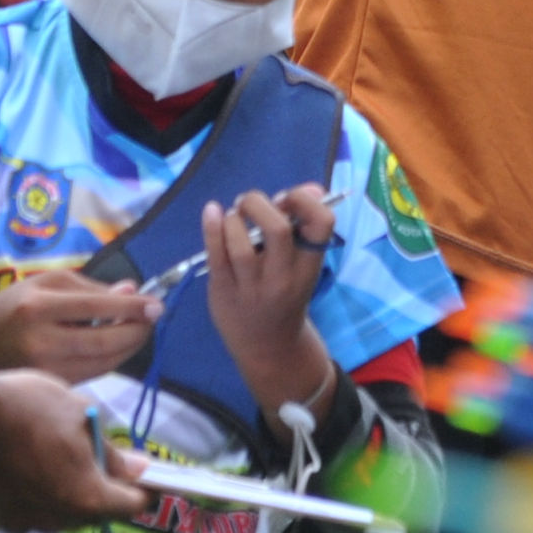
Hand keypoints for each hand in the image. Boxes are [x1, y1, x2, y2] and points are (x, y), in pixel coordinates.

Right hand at [0, 267, 158, 381]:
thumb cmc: (13, 306)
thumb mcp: (47, 283)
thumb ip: (92, 288)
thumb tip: (134, 292)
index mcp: (39, 307)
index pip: (99, 308)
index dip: (134, 309)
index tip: (158, 305)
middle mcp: (40, 341)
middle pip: (106, 342)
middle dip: (138, 332)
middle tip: (152, 320)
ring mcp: (43, 370)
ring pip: (104, 363)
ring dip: (129, 348)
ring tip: (137, 331)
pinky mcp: (48, 387)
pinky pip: (91, 374)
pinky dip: (110, 361)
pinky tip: (114, 347)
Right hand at [0, 361, 150, 532]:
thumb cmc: (32, 408)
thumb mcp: (84, 418)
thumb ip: (113, 453)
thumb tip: (140, 469)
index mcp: (86, 498)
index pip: (131, 506)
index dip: (145, 490)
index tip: (149, 478)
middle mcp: (55, 521)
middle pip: (94, 512)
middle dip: (103, 489)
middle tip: (98, 458)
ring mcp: (21, 523)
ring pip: (59, 514)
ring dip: (66, 494)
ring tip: (57, 459)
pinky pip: (27, 513)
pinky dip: (34, 497)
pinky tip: (26, 468)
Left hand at [205, 185, 337, 428]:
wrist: (268, 345)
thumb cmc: (287, 293)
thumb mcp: (305, 265)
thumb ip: (305, 226)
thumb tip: (311, 187)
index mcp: (309, 266)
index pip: (321, 224)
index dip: (306, 200)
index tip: (289, 199)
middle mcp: (283, 278)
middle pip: (277, 230)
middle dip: (260, 204)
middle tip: (250, 203)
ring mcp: (251, 287)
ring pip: (241, 244)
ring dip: (234, 218)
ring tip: (233, 217)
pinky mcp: (223, 291)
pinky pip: (215, 255)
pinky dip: (211, 227)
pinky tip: (211, 211)